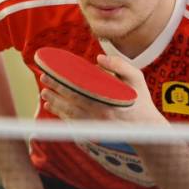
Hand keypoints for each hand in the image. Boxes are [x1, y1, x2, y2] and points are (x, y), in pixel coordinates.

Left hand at [39, 54, 165, 124]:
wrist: (145, 128)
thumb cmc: (140, 99)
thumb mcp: (136, 78)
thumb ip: (119, 65)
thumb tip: (98, 58)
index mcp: (108, 96)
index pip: (80, 86)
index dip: (63, 79)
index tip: (52, 71)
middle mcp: (99, 111)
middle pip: (71, 97)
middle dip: (55, 88)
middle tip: (43, 78)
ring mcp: (95, 122)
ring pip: (69, 111)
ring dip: (54, 101)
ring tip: (43, 93)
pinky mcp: (93, 129)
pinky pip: (72, 121)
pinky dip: (60, 114)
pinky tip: (51, 107)